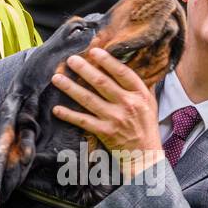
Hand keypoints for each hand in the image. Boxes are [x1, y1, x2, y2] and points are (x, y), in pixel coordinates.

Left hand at [51, 48, 162, 178]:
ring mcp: (115, 119)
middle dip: (83, 69)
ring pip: (88, 99)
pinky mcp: (104, 132)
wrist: (146, 156)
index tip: (94, 52)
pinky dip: (69, 115)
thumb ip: (143, 85)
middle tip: (70, 60)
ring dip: (70, 88)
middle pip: (101, 83)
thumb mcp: (151, 104)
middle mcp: (127, 104)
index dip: (107, 61)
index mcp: (140, 94)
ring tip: (56, 78)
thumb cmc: (147, 128)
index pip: (122, 73)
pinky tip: (56, 109)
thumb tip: (138, 63)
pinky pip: (83, 121)